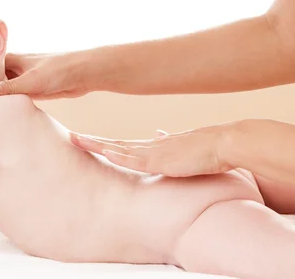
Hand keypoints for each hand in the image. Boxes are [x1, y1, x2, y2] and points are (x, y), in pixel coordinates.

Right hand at [0, 52, 89, 99]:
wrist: (82, 74)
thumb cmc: (57, 70)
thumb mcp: (31, 81)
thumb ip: (9, 87)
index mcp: (9, 59)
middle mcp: (12, 68)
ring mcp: (21, 79)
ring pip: (1, 89)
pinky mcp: (30, 89)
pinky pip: (12, 97)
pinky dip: (6, 103)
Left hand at [71, 124, 238, 176]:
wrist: (225, 143)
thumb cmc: (207, 149)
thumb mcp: (181, 146)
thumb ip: (167, 142)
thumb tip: (157, 133)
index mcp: (153, 146)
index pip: (121, 144)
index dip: (102, 142)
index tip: (85, 139)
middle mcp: (149, 146)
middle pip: (113, 143)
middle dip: (91, 141)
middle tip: (70, 136)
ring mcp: (154, 153)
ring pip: (118, 149)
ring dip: (96, 145)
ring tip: (75, 140)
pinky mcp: (163, 161)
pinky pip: (136, 160)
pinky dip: (119, 156)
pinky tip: (104, 152)